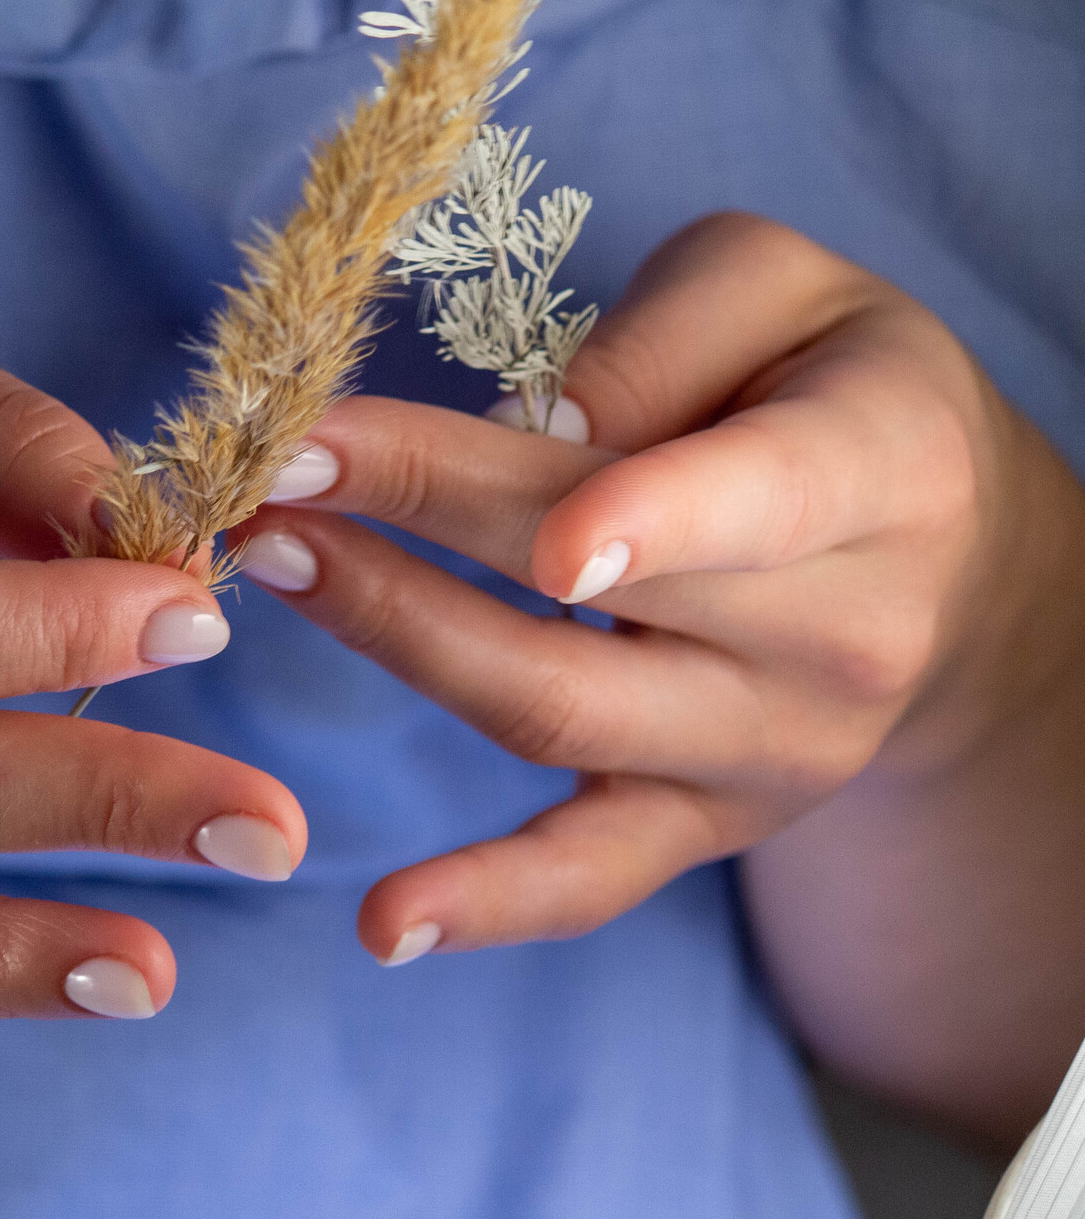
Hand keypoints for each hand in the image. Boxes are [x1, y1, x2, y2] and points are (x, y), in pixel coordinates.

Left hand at [234, 213, 1077, 981]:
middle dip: (415, 523)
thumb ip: (667, 336)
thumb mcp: (788, 292)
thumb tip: (530, 435)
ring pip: (555, 715)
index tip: (435, 469)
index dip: (607, 501)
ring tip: (274, 563)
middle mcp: (843, 636)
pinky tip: (385, 926)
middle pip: (594, 597)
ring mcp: (769, 751)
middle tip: (276, 471)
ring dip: (396, 637)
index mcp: (875, 474)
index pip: (740, 494)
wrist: (944, 557)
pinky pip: (593, 878)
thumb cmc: (829, 391)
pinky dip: (491, 904)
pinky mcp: (704, 824)